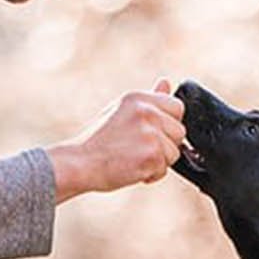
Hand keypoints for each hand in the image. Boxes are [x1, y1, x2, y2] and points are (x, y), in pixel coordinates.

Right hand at [46, 78, 185, 201]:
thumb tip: (166, 83)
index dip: (167, 125)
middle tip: (138, 149)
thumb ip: (148, 100)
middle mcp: (147, 112)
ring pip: (174, 152)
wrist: (79, 163)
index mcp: (139, 98)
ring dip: (158, 161)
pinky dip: (151, 175)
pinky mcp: (152, 154)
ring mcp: (151, 133)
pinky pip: (165, 169)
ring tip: (133, 159)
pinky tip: (131, 169)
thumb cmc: (97, 141)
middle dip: (165, 144)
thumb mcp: (121, 111)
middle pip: (179, 131)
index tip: (149, 134)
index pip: (176, 107)